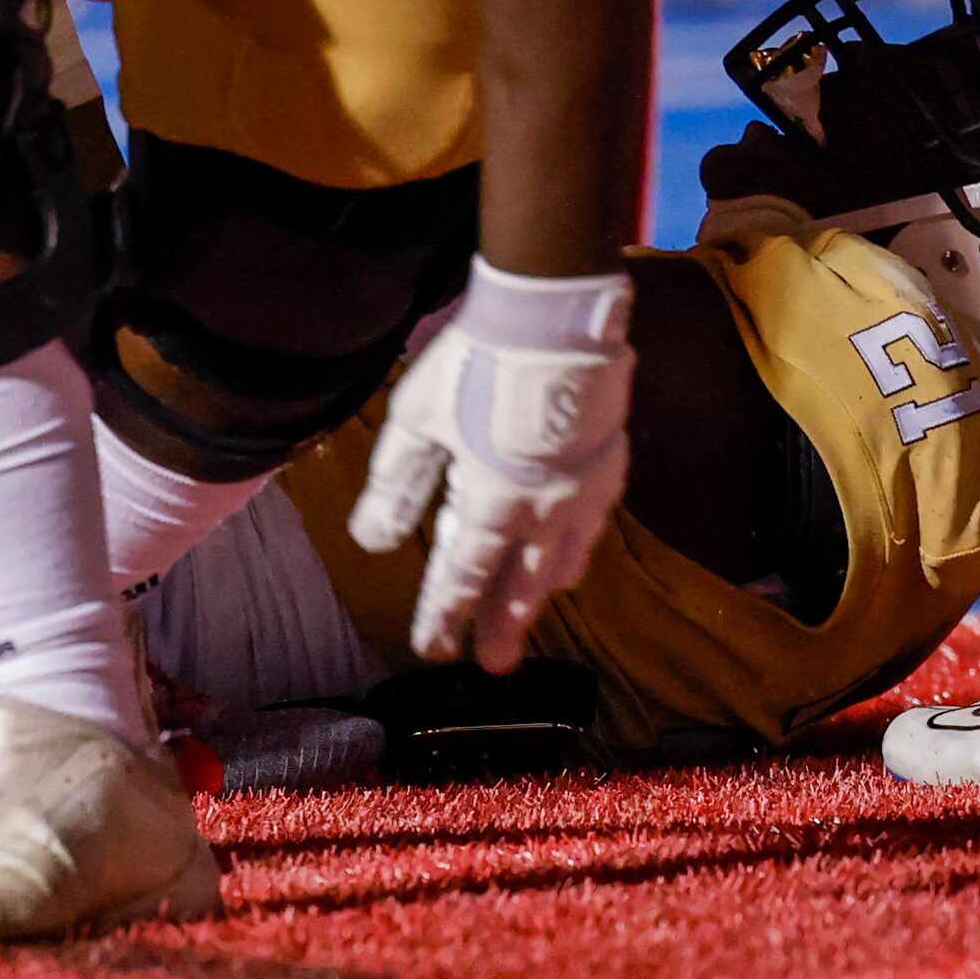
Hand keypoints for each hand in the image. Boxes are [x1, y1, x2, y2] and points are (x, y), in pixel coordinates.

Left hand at [347, 258, 632, 672]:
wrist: (556, 313)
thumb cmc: (477, 362)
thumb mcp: (416, 421)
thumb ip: (395, 486)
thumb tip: (370, 541)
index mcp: (490, 504)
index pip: (463, 576)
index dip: (446, 614)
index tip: (433, 646)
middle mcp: (542, 510)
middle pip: (520, 584)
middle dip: (502, 625)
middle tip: (493, 665)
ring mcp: (583, 490)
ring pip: (563, 560)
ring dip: (540, 593)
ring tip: (529, 612)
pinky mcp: (609, 463)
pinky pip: (592, 526)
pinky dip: (574, 552)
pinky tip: (571, 555)